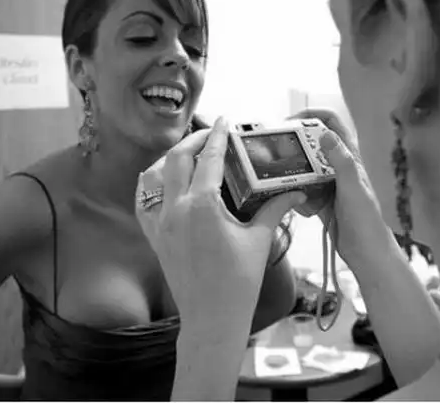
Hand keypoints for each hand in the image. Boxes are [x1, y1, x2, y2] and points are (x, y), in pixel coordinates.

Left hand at [135, 117, 305, 324]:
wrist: (211, 319)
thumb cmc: (238, 282)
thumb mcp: (260, 240)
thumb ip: (275, 209)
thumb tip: (296, 191)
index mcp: (203, 205)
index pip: (209, 158)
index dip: (218, 135)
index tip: (224, 121)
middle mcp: (176, 208)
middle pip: (177, 158)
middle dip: (193, 140)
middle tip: (210, 134)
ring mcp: (161, 223)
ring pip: (154, 176)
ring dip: (170, 159)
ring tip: (188, 153)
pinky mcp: (155, 238)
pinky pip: (143, 203)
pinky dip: (150, 186)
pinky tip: (161, 181)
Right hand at [290, 109, 391, 264]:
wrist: (366, 252)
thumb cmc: (365, 220)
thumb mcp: (352, 187)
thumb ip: (341, 161)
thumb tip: (325, 134)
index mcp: (350, 157)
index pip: (331, 123)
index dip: (312, 115)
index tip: (290, 121)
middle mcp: (338, 166)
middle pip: (313, 143)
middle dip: (296, 144)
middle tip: (278, 150)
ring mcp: (328, 183)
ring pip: (305, 166)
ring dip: (294, 170)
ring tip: (281, 177)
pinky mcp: (320, 199)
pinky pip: (302, 189)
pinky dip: (296, 193)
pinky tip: (297, 203)